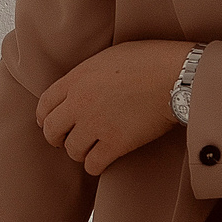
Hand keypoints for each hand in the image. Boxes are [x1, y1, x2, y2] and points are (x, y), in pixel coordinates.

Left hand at [35, 40, 190, 175]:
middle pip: (51, 130)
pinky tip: (101, 162)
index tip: (48, 123)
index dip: (44, 117)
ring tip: (88, 151)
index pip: (45, 104)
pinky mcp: (116, 143)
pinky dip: (95, 166)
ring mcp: (96, 124)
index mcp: (76, 79)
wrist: (177, 76)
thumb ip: (88, 73)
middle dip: (55, 138)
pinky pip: (93, 164)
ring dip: (78, 152)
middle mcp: (79, 103)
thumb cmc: (151, 60)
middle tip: (63, 141)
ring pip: (72, 150)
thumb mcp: (109, 56)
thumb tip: (84, 84)